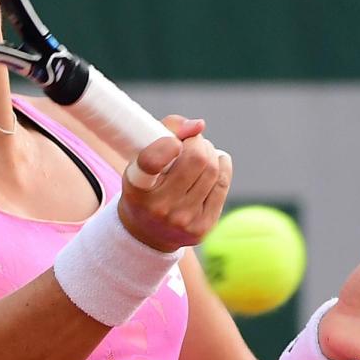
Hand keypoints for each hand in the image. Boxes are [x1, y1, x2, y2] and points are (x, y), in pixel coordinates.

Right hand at [118, 116, 232, 252]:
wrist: (146, 234)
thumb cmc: (146, 184)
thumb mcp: (141, 157)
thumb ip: (167, 130)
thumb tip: (199, 125)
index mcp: (137, 188)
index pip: (151, 163)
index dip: (166, 146)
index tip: (174, 142)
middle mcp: (159, 207)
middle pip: (196, 158)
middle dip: (197, 142)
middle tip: (190, 142)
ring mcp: (184, 220)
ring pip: (213, 169)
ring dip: (209, 152)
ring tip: (199, 153)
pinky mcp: (204, 227)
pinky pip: (222, 184)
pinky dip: (221, 166)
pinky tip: (214, 163)